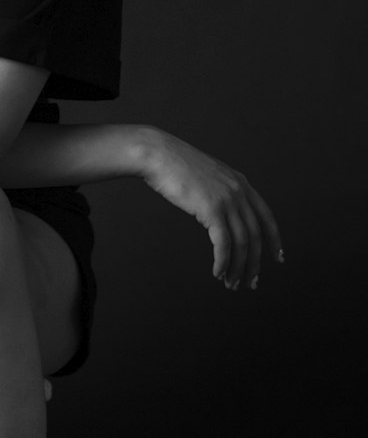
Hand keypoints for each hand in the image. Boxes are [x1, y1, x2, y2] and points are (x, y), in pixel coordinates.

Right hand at [136, 127, 282, 290]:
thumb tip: (222, 213)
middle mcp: (239, 191)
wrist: (158, 154)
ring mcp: (227, 199)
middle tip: (252, 282)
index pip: (266, 216)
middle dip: (255, 263)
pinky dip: (223, 262)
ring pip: (242, 243)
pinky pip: (223, 244)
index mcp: (240, 182)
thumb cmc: (175, 164)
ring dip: (238, 268)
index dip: (274, 240)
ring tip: (232, 283)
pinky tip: (218, 272)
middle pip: (255, 235)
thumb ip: (220, 190)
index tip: (278, 258)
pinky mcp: (212, 209)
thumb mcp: (208, 175)